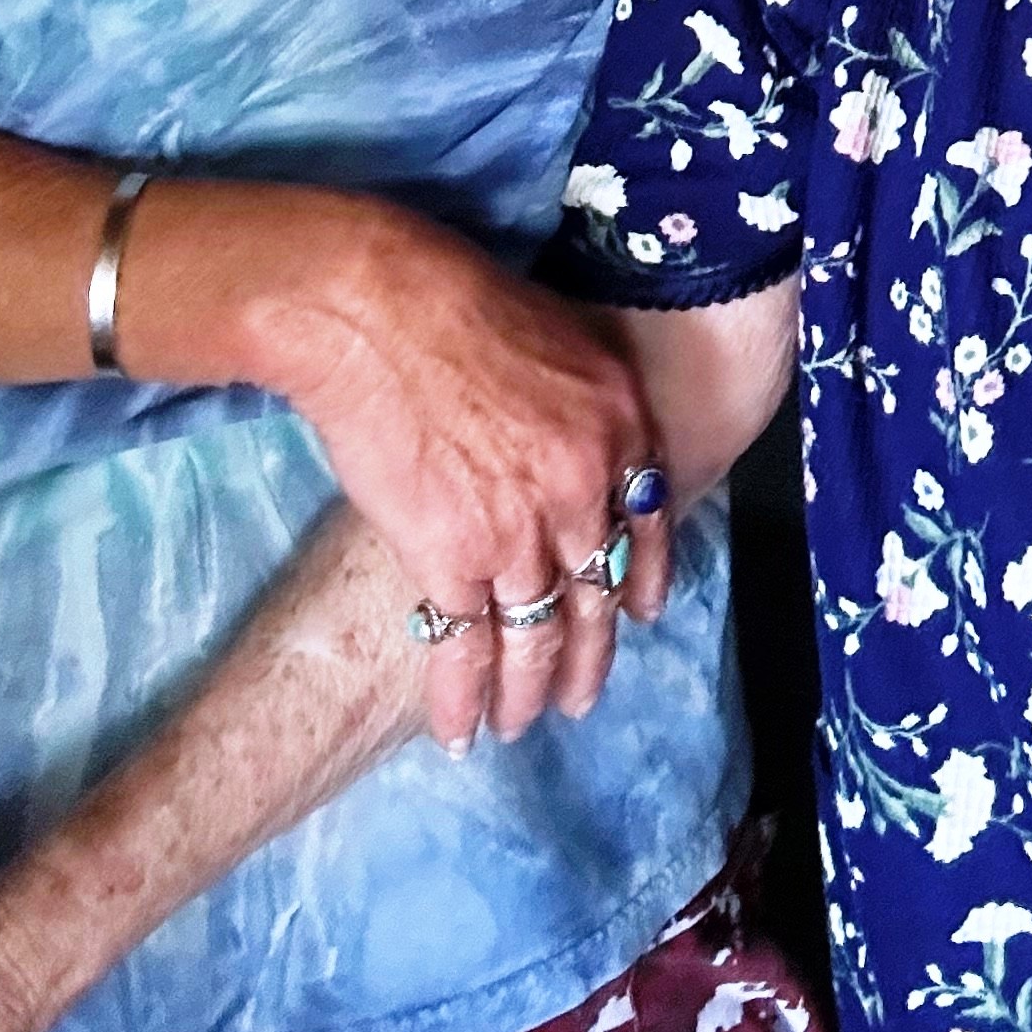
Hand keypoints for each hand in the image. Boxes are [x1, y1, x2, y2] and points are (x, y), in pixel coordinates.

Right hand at [124, 184, 672, 749]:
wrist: (379, 310)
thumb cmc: (457, 303)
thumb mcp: (561, 340)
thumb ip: (584, 407)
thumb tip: (575, 446)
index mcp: (620, 424)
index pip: (652, 521)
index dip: (644, 578)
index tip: (637, 614)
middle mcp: (586, 487)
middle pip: (598, 592)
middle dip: (588, 656)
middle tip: (579, 696)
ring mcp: (523, 531)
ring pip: (539, 633)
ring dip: (530, 690)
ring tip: (521, 723)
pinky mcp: (454, 559)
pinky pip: (468, 646)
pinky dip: (462, 696)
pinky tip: (459, 728)